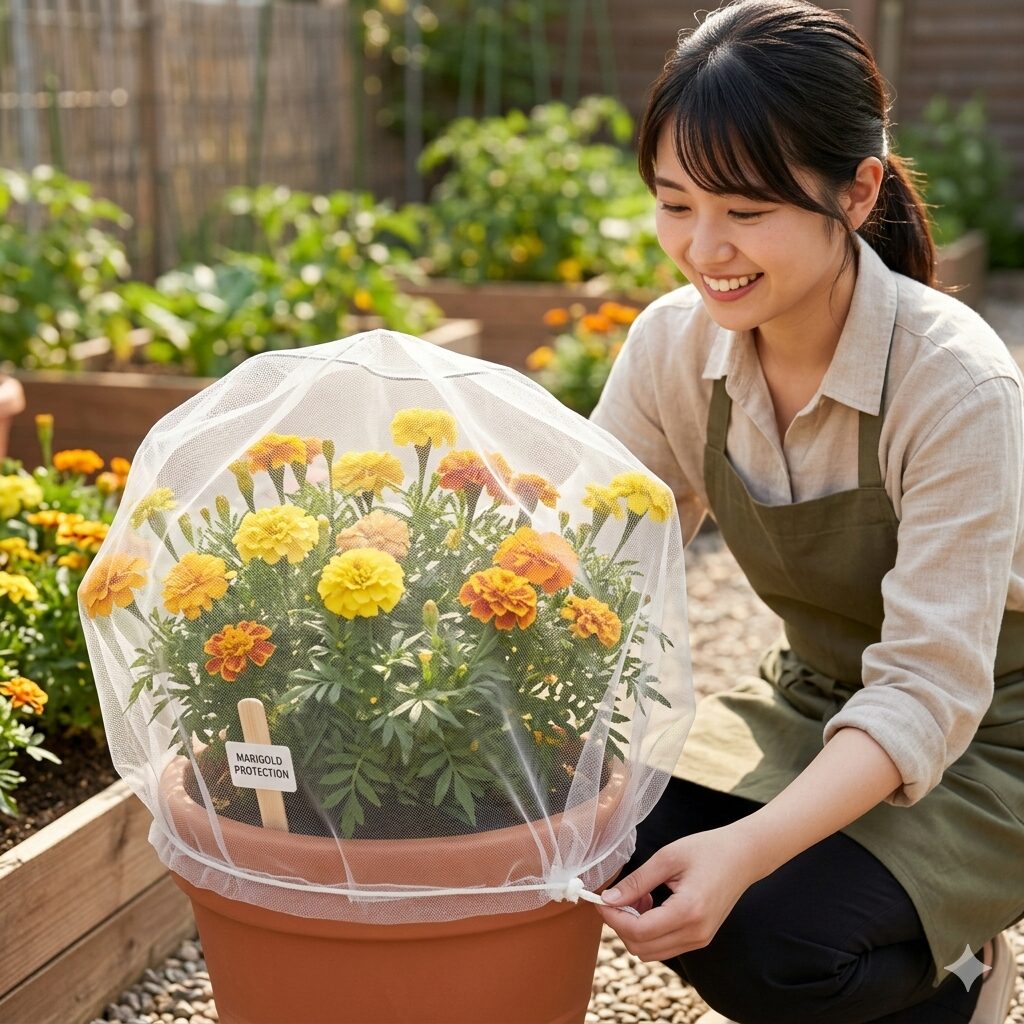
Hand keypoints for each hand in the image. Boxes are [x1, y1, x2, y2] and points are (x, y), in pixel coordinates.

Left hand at [595, 824, 759, 961]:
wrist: (744, 856)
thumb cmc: (707, 850)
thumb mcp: (667, 858)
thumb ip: (636, 881)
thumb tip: (608, 899)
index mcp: (688, 911)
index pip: (639, 932)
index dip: (613, 918)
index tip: (600, 900)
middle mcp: (696, 933)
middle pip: (641, 948)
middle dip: (620, 925)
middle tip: (616, 896)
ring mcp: (700, 940)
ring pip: (651, 952)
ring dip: (634, 930)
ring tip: (637, 897)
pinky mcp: (700, 939)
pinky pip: (664, 946)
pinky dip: (649, 932)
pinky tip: (650, 905)